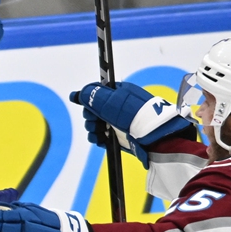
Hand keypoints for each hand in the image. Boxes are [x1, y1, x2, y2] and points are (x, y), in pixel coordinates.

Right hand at [69, 82, 192, 162]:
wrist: (152, 137)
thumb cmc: (135, 115)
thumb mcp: (111, 101)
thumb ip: (92, 96)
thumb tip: (77, 94)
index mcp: (117, 92)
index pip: (94, 93)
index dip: (87, 100)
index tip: (86, 106)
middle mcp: (116, 106)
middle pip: (92, 109)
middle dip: (90, 116)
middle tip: (96, 122)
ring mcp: (117, 121)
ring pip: (94, 123)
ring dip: (92, 128)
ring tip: (100, 132)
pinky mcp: (117, 136)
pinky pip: (100, 136)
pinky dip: (98, 138)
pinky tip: (101, 139)